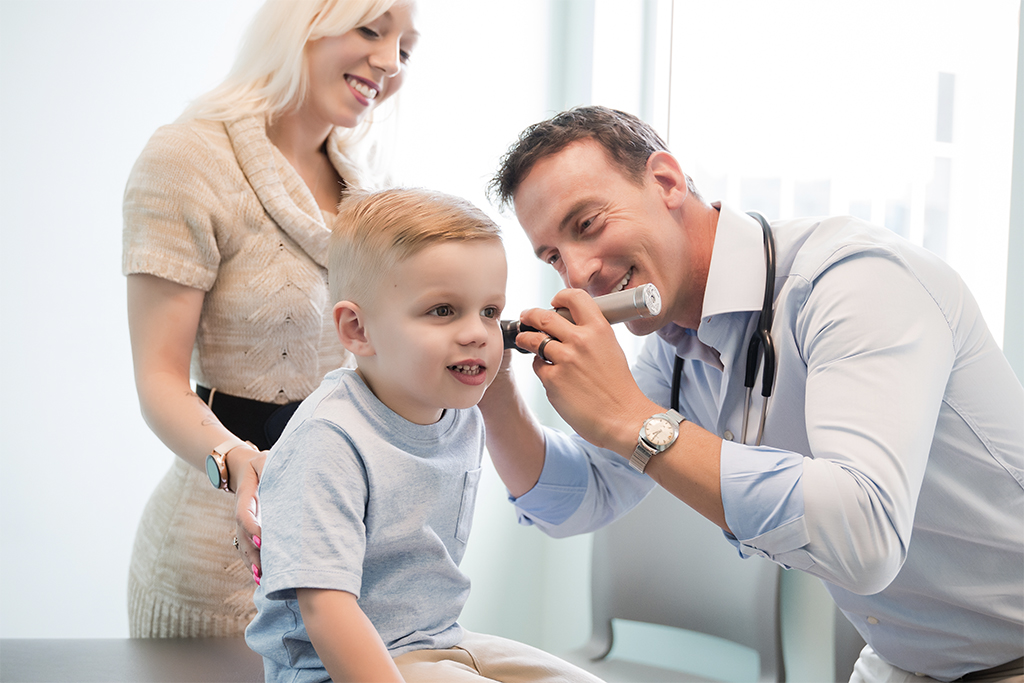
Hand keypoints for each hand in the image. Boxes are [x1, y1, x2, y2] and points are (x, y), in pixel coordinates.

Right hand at [233, 450, 265, 584]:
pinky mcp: (250, 529)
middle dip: (252, 553)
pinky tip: (262, 577)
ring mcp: (244, 523)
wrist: (245, 468)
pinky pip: (249, 548)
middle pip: (243, 537)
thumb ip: (270, 465)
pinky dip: (254, 562)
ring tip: (262, 579)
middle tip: (263, 569)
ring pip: (244, 546)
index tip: (264, 540)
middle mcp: (242, 512)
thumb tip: (287, 469)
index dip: (252, 528)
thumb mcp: (265, 460)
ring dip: (252, 562)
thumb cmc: (262, 464)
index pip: (244, 514)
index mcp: (246, 496)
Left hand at [518, 288, 657, 455]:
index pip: (574, 298)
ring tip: (525, 340)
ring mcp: (565, 360)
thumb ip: (591, 335)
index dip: (559, 297)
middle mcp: (581, 340)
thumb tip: (569, 327)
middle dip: (530, 315)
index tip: (553, 302)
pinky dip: (541, 368)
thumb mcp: (611, 349)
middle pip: (544, 317)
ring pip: (533, 340)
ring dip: (526, 339)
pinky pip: (538, 366)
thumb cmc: (619, 387)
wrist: (623, 418)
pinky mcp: (553, 380)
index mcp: (599, 329)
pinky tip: (550, 373)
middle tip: (527, 317)